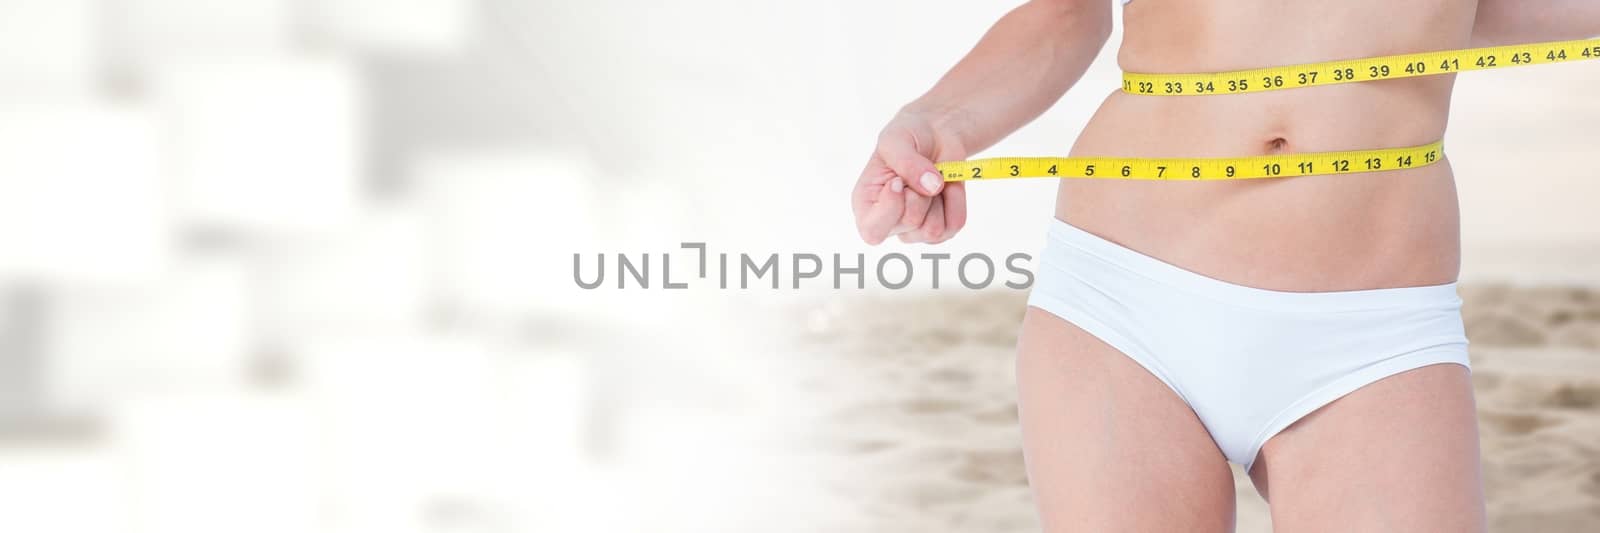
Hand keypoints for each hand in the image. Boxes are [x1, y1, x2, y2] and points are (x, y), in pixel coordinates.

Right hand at [851, 111, 968, 244]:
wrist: (935, 135)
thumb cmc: (907, 137)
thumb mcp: (897, 140)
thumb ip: (908, 163)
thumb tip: (932, 187)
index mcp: (865, 205)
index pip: (873, 231)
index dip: (890, 208)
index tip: (897, 180)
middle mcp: (888, 223)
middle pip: (911, 221)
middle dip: (920, 192)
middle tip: (917, 171)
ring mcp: (914, 230)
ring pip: (934, 229)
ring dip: (938, 197)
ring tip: (931, 177)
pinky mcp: (941, 230)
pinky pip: (955, 223)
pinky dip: (956, 199)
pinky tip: (947, 185)